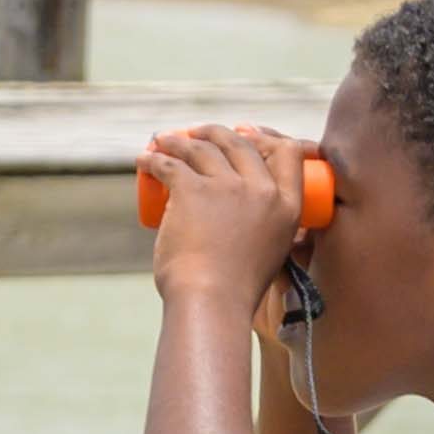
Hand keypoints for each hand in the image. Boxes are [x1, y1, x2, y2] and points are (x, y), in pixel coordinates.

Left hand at [141, 121, 311, 299]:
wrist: (211, 301)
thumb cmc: (236, 290)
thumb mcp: (270, 252)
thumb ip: (266, 234)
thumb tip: (248, 225)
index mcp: (288, 206)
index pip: (288, 152)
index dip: (266, 137)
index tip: (245, 135)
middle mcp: (262, 190)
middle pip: (241, 142)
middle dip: (216, 132)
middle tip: (196, 134)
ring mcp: (228, 187)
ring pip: (201, 147)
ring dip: (178, 140)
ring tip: (163, 141)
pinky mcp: (193, 190)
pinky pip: (170, 164)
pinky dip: (153, 159)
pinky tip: (144, 160)